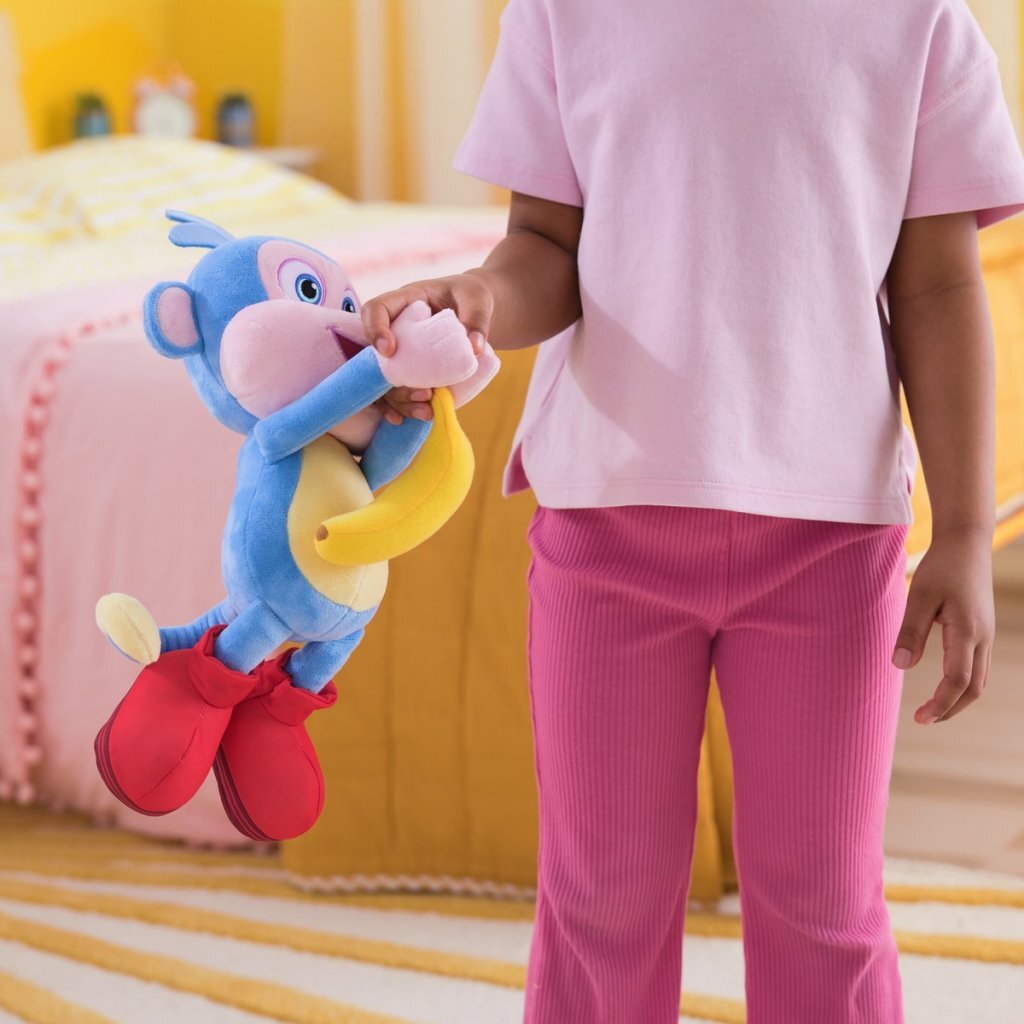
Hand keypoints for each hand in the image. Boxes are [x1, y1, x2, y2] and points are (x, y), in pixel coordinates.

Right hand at [362, 273, 493, 424]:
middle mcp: (395, 329)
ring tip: (426, 410)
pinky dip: (401, 407)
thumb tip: (475, 348)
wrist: (474, 312)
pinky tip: (407, 419)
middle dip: (392, 379)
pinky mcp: (410, 371)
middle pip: (376, 355)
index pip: (376, 309)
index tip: (389, 350)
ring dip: (399, 399)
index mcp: (405, 303)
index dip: (375, 329)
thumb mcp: (477, 300)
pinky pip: (396, 391)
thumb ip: (477, 320)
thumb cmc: (471, 297)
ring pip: (385, 379)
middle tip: (423, 392)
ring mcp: (401, 353)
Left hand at [892, 529, 993, 723]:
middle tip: (924, 720)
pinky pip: (979, 667)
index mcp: (967, 631)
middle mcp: (982, 637)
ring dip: (958, 699)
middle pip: (974, 688)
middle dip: (950, 709)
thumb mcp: (920, 596)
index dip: (940, 703)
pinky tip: (945, 686)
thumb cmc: (942, 567)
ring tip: (933, 710)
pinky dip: (964, 684)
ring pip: (980, 680)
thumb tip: (900, 666)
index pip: (958, 680)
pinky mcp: (983, 630)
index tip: (920, 718)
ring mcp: (986, 634)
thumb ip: (911, 631)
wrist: (967, 544)